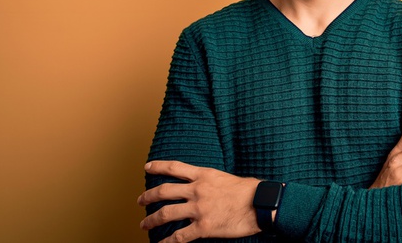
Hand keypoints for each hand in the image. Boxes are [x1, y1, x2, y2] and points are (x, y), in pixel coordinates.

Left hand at [138, 161, 260, 242]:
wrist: (261, 204)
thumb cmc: (250, 190)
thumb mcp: (226, 178)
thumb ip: (212, 181)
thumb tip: (206, 186)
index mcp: (204, 175)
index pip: (175, 168)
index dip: (158, 166)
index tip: (147, 167)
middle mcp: (197, 190)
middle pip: (164, 191)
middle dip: (148, 196)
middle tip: (140, 200)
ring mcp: (198, 209)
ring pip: (166, 214)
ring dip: (152, 220)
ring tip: (144, 224)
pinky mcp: (203, 227)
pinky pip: (179, 236)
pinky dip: (167, 242)